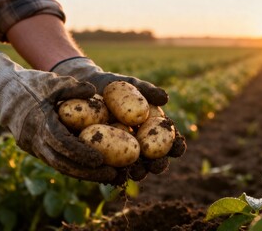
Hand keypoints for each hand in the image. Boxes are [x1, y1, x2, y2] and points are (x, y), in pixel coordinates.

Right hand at [0, 52, 117, 182]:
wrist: (5, 91)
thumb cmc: (33, 83)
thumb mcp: (55, 81)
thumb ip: (74, 87)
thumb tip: (96, 92)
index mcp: (39, 123)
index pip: (62, 145)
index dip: (82, 154)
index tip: (101, 160)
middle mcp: (34, 140)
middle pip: (62, 164)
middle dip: (87, 172)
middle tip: (113, 175)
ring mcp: (32, 147)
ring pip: (59, 166)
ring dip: (83, 173)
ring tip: (108, 175)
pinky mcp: (35, 149)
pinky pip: (56, 160)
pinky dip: (74, 165)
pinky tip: (93, 168)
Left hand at [51, 57, 186, 182]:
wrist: (82, 90)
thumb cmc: (112, 85)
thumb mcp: (129, 85)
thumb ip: (147, 91)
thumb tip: (165, 98)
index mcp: (152, 129)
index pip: (170, 141)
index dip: (177, 146)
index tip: (179, 146)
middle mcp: (140, 144)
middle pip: (154, 159)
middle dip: (158, 165)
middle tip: (156, 164)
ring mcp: (122, 153)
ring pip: (135, 168)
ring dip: (138, 172)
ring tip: (137, 171)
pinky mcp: (104, 158)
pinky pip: (111, 169)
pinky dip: (114, 173)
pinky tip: (114, 175)